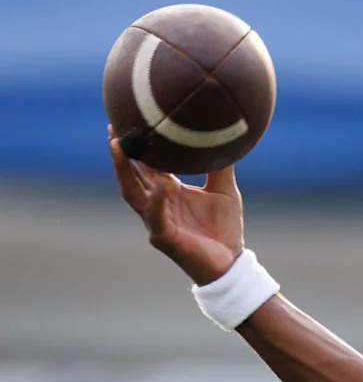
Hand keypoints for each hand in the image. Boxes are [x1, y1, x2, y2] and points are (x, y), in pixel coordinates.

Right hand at [108, 128, 243, 284]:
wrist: (231, 261)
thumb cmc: (224, 228)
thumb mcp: (223, 189)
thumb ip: (220, 165)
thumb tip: (225, 135)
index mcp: (167, 191)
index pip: (144, 165)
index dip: (135, 146)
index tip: (128, 120)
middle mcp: (156, 205)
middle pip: (130, 176)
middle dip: (120, 154)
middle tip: (113, 130)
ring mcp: (157, 222)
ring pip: (133, 194)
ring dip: (125, 172)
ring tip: (121, 148)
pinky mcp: (165, 239)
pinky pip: (157, 218)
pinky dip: (158, 201)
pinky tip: (163, 185)